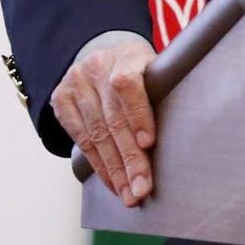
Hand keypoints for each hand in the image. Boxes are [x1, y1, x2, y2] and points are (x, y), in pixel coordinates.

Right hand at [52, 36, 157, 206]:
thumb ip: (163, 92)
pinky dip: (99, 165)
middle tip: (142, 187)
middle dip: (130, 159)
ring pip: (96, 135)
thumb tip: (184, 135)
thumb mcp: (155, 68)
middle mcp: (95, 67)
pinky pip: (80, 140)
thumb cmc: (140, 67)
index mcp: (125, 55)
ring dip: (114, 170)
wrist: (104, 51)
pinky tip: (111, 182)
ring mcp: (74, 83)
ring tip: (129, 193)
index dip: (138, 115)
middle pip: (113, 119)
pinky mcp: (61, 101)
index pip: (128, 84)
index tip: (149, 143)